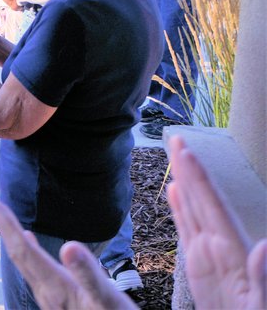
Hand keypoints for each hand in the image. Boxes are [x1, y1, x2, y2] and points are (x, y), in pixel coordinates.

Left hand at [0, 197, 136, 309]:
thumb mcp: (106, 299)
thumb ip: (88, 274)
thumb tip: (69, 246)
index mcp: (55, 286)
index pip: (23, 250)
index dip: (8, 225)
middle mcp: (45, 292)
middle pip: (18, 254)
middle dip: (5, 227)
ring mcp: (48, 297)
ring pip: (23, 261)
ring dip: (13, 237)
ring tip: (5, 217)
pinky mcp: (55, 300)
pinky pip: (33, 269)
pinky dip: (27, 250)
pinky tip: (29, 242)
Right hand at [167, 136, 266, 309]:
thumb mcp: (261, 306)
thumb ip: (263, 278)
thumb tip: (266, 245)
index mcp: (236, 253)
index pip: (215, 208)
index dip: (201, 180)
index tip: (186, 153)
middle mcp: (223, 246)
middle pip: (204, 200)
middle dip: (190, 170)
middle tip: (176, 138)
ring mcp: (211, 254)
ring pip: (195, 209)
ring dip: (184, 182)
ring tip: (175, 155)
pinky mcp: (200, 264)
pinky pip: (188, 229)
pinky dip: (180, 209)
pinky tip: (174, 192)